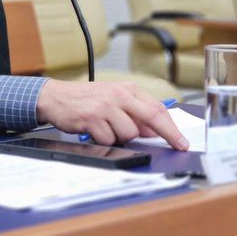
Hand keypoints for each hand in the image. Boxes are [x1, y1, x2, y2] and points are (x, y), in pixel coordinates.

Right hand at [35, 79, 188, 150]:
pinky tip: (94, 130)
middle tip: (177, 146)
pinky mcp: (92, 119)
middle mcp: (117, 95)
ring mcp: (105, 107)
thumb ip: (133, 112)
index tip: (181, 140)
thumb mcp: (112, 99)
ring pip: (129, 133)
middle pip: (151, 117)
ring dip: (121, 137)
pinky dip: (103, 140)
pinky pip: (108, 140)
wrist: (55, 97)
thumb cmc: (85, 99)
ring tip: (107, 128)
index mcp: (126, 89)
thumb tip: (154, 130)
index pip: (156, 108)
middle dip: (168, 135)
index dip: (172, 126)